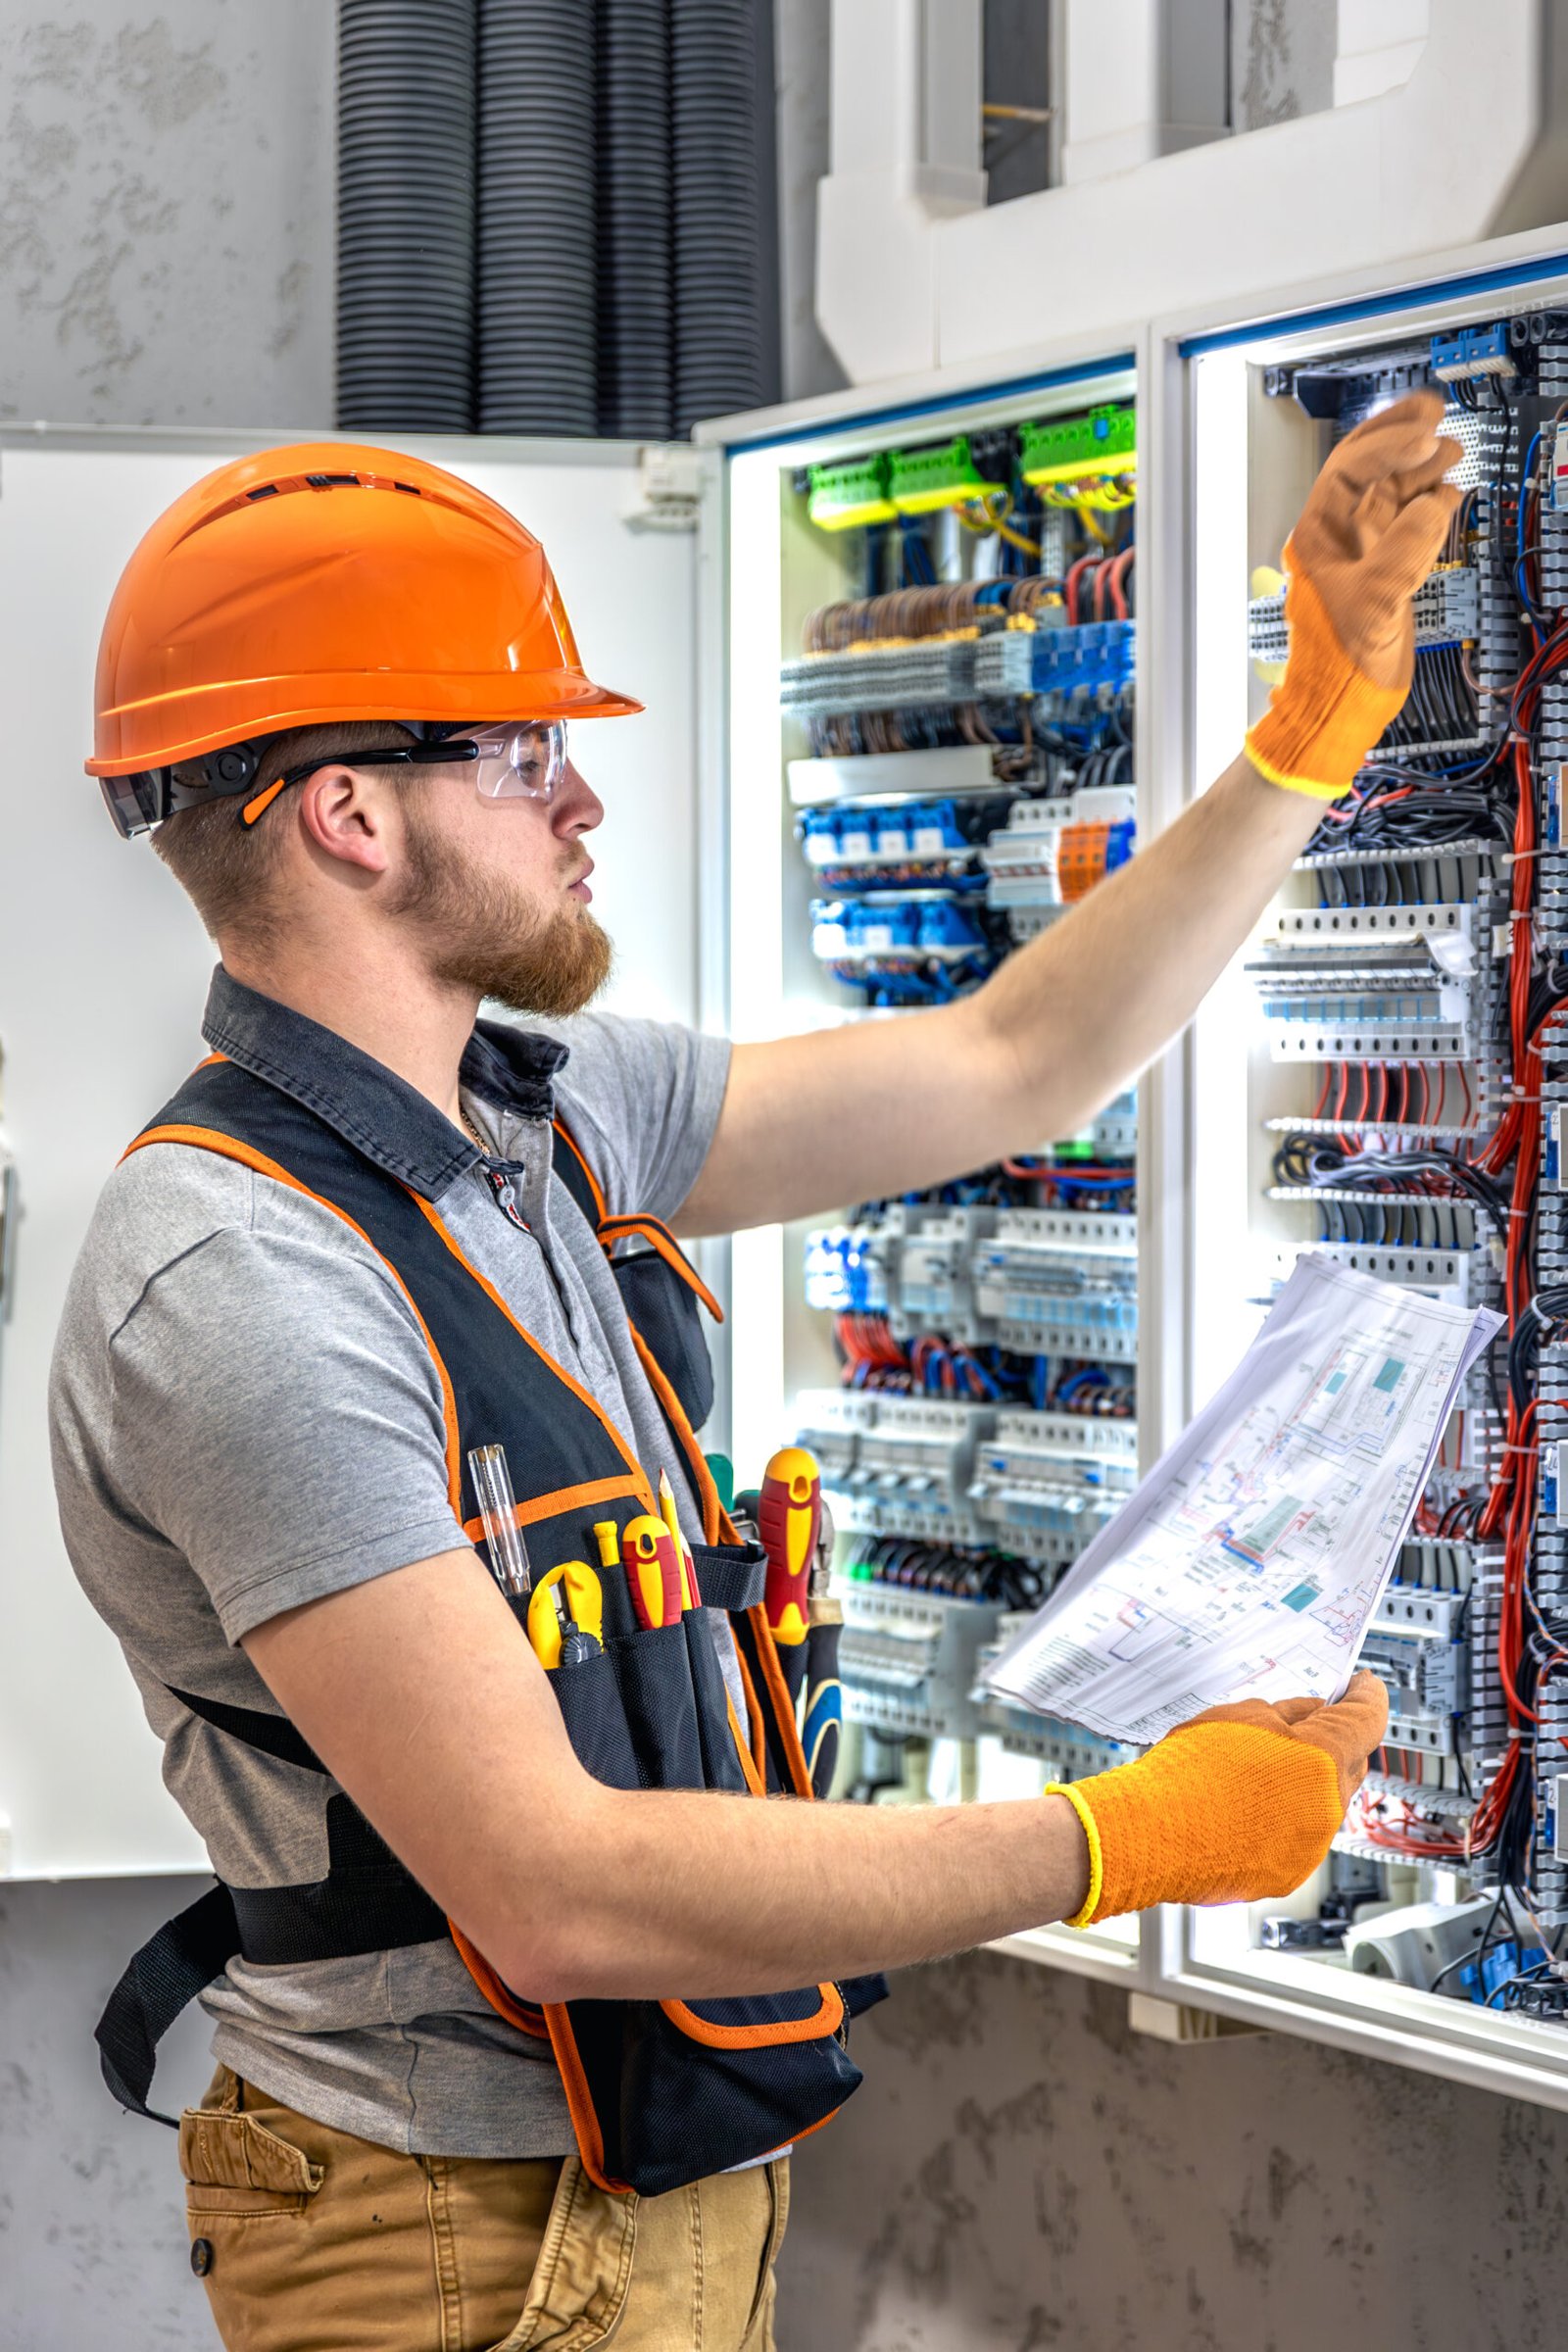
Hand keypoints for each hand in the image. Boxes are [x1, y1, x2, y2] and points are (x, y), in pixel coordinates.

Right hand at [1051, 1669, 1389, 1923]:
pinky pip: (1301, 1835)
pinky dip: (1284, 1818)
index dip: (1367, 1696)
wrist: (1152, 1833)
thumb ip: (1288, 1713)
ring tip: (1257, 1771)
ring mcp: (1311, 1845)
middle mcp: (1329, 1806)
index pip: (1367, 1718)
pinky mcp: (1289, 1872)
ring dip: (1306, 1783)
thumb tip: (1310, 1715)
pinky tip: (1246, 1807)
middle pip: (1350, 1763)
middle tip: (1301, 1725)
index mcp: (1324, 1758)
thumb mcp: (1241, 1716)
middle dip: (1334, 1742)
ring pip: (1325, 1801)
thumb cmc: (1191, 1771)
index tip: (1363, 1686)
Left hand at [1245, 390, 1463, 799]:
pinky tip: (1450, 494)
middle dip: (1399, 437)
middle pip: (1367, 469)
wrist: (1339, 710)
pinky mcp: (1384, 573)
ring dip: (1421, 469)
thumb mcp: (1374, 600)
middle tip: (1434, 412)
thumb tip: (1436, 502)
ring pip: (1391, 494)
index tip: (1424, 436)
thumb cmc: (1338, 665)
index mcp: (1318, 536)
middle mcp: (1337, 538)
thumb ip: (1405, 547)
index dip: (1387, 446)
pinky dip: (1430, 506)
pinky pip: (1408, 525)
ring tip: (1451, 450)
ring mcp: (1362, 554)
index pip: (1349, 469)